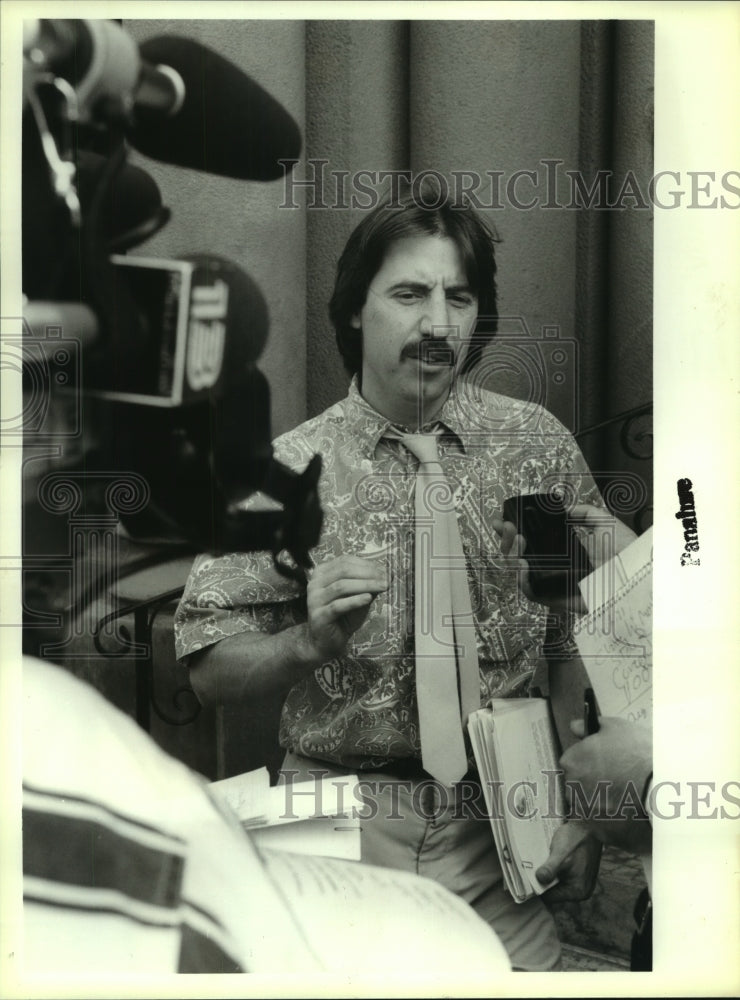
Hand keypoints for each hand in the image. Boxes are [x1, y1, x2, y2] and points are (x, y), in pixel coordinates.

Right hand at [306, 555, 387, 660]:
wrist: (326, 642)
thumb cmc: (343, 617)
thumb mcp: (358, 597)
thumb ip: (367, 585)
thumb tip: (386, 573)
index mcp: (322, 573)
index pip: (345, 561)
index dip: (367, 564)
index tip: (385, 570)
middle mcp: (315, 584)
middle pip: (343, 571)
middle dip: (368, 573)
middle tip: (386, 579)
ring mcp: (315, 600)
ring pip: (341, 586)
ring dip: (365, 585)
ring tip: (382, 587)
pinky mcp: (319, 616)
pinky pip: (338, 605)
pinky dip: (355, 600)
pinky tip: (368, 598)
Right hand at [492, 504, 637, 613]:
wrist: (640, 577)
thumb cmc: (627, 551)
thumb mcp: (605, 523)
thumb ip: (584, 513)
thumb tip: (564, 510)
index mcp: (564, 549)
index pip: (532, 540)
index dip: (512, 532)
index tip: (500, 521)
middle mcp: (556, 566)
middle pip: (519, 556)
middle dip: (507, 540)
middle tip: (507, 529)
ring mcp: (554, 584)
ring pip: (521, 574)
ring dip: (512, 557)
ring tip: (519, 543)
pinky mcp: (558, 600)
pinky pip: (532, 594)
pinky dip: (522, 580)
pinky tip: (524, 565)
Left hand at [535, 822, 601, 902]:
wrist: (590, 824)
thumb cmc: (577, 839)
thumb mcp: (560, 853)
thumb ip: (550, 869)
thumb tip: (539, 880)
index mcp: (577, 891)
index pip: (550, 897)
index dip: (538, 887)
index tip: (529, 875)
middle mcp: (580, 891)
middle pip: (553, 890)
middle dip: (543, 879)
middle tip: (533, 866)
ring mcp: (580, 882)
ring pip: (556, 881)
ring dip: (548, 872)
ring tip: (541, 860)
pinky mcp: (578, 873)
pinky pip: (561, 874)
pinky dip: (554, 868)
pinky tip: (549, 857)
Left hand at [561, 716, 651, 853]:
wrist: (664, 791)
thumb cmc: (638, 753)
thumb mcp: (616, 728)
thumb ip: (589, 727)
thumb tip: (574, 726)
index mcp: (572, 761)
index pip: (574, 760)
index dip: (592, 760)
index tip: (609, 762)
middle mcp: (571, 788)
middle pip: (579, 784)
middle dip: (594, 782)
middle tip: (621, 779)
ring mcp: (585, 814)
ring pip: (590, 807)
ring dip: (602, 803)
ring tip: (628, 799)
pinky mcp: (601, 834)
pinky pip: (604, 827)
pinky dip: (614, 822)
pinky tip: (631, 815)